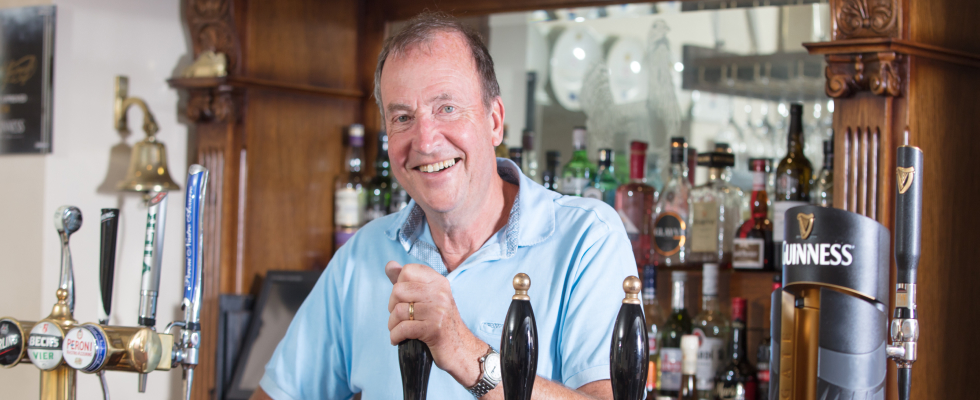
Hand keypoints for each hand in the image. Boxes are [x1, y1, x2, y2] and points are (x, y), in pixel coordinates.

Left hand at [386, 261, 485, 385]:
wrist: (461, 349)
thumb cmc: (440, 323)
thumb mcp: (428, 298)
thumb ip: (407, 282)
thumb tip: (389, 265)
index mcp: (439, 282)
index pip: (407, 270)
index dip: (399, 285)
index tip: (405, 300)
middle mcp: (440, 293)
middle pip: (398, 290)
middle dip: (392, 307)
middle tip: (399, 318)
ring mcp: (438, 310)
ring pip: (398, 311)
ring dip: (392, 325)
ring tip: (398, 330)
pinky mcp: (434, 329)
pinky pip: (402, 329)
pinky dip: (395, 336)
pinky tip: (398, 340)